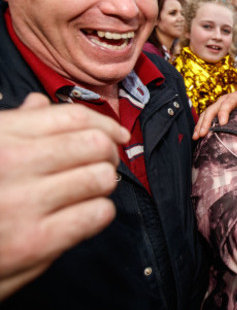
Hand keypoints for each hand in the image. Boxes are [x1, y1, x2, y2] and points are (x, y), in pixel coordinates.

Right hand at [0, 93, 129, 300]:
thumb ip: (12, 128)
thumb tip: (39, 103)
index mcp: (1, 135)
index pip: (73, 116)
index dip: (106, 124)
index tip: (118, 133)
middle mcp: (11, 162)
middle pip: (95, 144)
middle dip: (108, 154)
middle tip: (103, 165)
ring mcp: (23, 202)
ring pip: (101, 177)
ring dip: (103, 185)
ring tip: (88, 192)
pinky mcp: (35, 242)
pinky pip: (97, 213)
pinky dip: (99, 213)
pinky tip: (81, 216)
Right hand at [193, 87, 236, 138]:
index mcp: (234, 97)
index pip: (227, 103)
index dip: (224, 112)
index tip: (222, 123)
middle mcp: (223, 100)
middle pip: (212, 110)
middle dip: (206, 122)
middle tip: (203, 133)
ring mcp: (217, 105)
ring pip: (206, 114)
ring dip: (200, 125)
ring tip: (196, 136)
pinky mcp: (214, 110)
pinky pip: (205, 117)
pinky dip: (200, 126)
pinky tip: (196, 135)